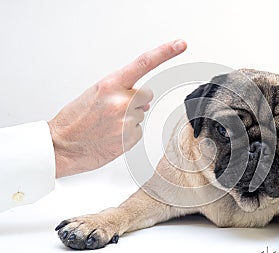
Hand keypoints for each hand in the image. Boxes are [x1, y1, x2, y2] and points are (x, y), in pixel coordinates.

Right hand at [48, 39, 186, 177]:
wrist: (63, 146)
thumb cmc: (75, 119)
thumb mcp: (95, 94)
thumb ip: (121, 91)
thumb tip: (143, 102)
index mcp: (111, 84)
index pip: (144, 63)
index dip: (165, 52)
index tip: (180, 45)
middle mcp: (121, 101)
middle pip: (147, 94)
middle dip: (136, 100)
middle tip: (114, 109)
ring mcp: (127, 120)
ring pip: (141, 114)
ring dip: (129, 118)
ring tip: (107, 124)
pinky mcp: (130, 138)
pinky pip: (138, 130)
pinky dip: (128, 133)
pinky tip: (111, 135)